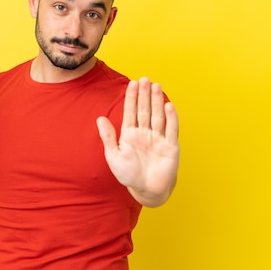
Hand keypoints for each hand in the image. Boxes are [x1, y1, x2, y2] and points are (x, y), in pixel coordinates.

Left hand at [96, 78, 179, 206]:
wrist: (147, 190)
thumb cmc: (129, 174)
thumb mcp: (114, 156)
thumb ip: (108, 137)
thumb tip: (99, 118)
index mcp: (130, 133)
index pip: (131, 111)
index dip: (131, 97)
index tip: (132, 83)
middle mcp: (145, 133)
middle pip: (145, 110)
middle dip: (144, 95)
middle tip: (145, 79)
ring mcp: (158, 138)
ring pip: (157, 116)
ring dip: (157, 101)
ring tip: (156, 86)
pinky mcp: (171, 147)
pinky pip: (171, 130)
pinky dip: (171, 118)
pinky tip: (168, 106)